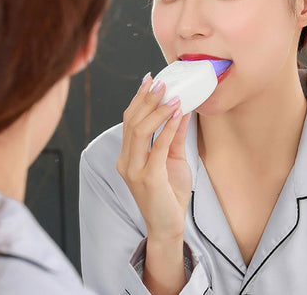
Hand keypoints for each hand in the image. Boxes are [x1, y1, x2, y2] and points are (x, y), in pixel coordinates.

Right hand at [116, 74, 191, 242]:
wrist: (168, 226)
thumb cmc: (168, 193)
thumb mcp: (171, 159)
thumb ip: (173, 135)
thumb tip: (181, 109)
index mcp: (127, 156)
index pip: (129, 121)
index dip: (138, 99)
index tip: (149, 80)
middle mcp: (126, 161)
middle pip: (132, 122)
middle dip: (146, 99)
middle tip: (160, 82)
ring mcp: (134, 170)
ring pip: (140, 131)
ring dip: (156, 110)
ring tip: (171, 95)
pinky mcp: (148, 178)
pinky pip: (157, 147)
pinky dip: (168, 127)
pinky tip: (178, 113)